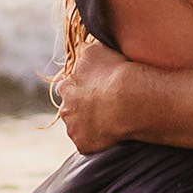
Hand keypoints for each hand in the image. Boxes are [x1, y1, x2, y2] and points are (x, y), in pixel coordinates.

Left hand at [54, 37, 134, 153]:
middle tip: (106, 105)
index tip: (100, 88)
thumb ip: (83, 50)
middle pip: (72, 109)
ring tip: (112, 120)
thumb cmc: (113, 71)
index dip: (85, 88)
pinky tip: (113, 133)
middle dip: (84, 108)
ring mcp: (73, 128)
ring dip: (90, 124)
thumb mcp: (94, 49)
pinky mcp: (83, 144)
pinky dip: (99, 140)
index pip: (70, 88)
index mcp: (66, 86)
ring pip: (79, 127)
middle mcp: (65, 108)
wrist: (127, 98)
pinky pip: (90, 143)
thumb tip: (80, 47)